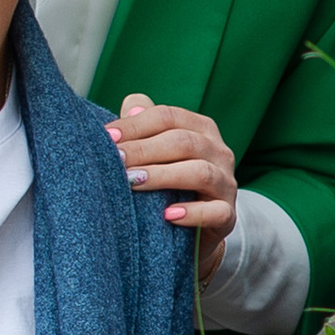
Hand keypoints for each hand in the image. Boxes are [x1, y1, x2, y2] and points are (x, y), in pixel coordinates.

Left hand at [109, 94, 236, 280]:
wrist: (194, 230)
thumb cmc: (168, 183)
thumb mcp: (156, 153)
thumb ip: (145, 127)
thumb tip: (131, 104)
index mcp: (202, 129)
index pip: (168, 117)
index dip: (136, 125)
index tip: (107, 138)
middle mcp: (219, 152)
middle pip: (184, 142)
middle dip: (144, 149)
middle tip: (115, 160)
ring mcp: (226, 184)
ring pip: (201, 172)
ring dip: (163, 175)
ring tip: (133, 182)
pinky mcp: (228, 216)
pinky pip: (216, 212)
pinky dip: (192, 213)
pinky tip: (167, 215)